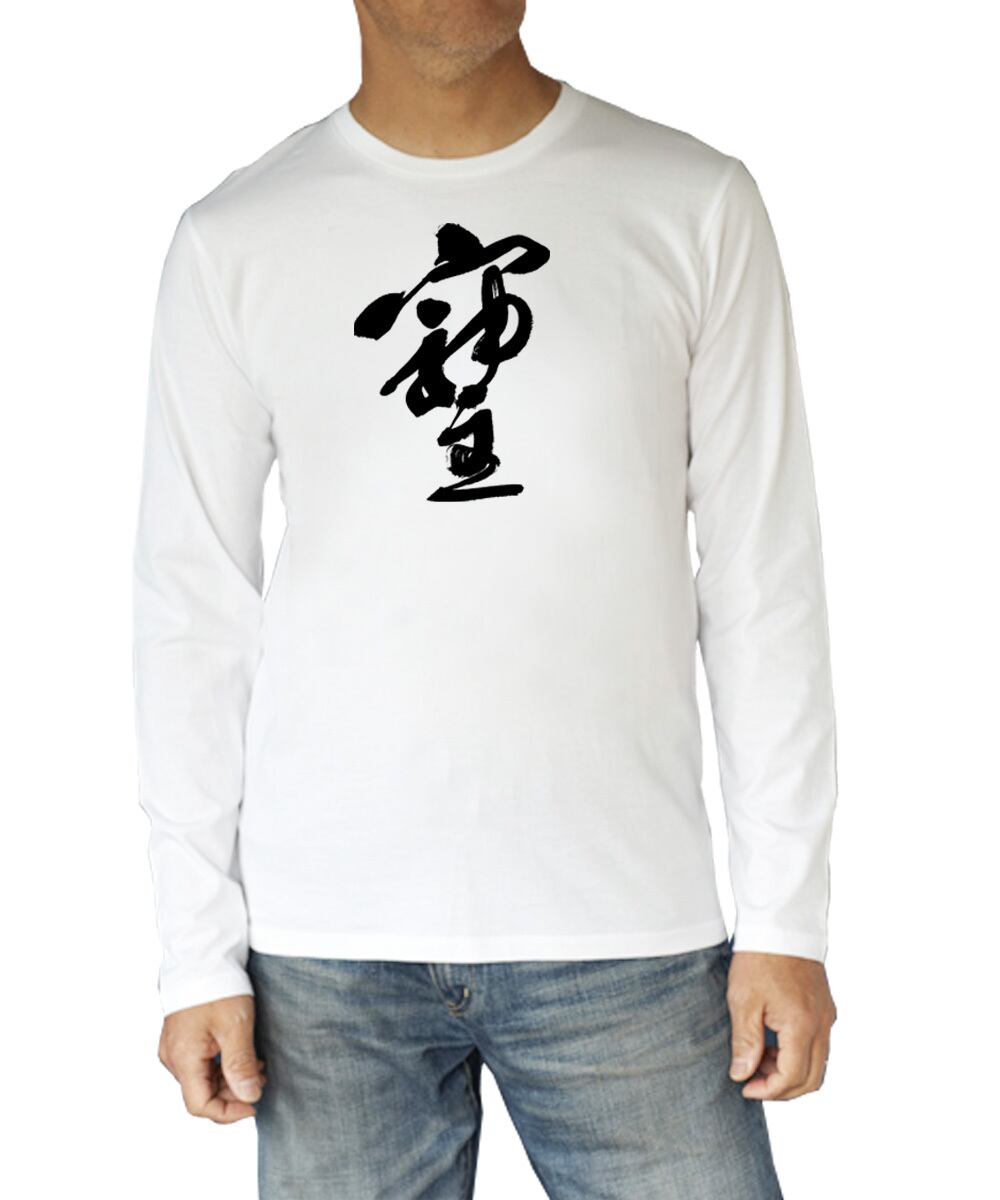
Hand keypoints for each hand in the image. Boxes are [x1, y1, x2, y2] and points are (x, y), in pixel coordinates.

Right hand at [158, 993, 265, 1122]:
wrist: (202, 954)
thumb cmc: (218, 986)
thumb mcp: (236, 1027)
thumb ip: (240, 1066)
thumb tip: (249, 1098)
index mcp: (182, 1058)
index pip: (200, 1105)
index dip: (228, 1112)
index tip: (254, 1104)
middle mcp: (173, 1057)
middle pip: (201, 1093)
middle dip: (233, 1093)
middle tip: (261, 1078)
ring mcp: (175, 1046)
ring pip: (202, 1078)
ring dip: (229, 1079)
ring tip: (257, 1065)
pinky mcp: (182, 1036)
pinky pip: (200, 1062)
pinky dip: (221, 1065)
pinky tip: (242, 1055)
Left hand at [727, 951, 835, 1100]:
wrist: (781, 923)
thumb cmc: (760, 957)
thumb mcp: (744, 1001)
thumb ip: (746, 1042)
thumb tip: (742, 1074)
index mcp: (803, 1026)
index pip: (792, 1078)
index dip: (768, 1091)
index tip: (744, 1087)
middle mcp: (822, 1025)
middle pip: (812, 1079)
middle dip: (782, 1089)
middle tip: (752, 1081)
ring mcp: (826, 1016)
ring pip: (817, 1063)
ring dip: (790, 1071)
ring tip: (758, 1059)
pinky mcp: (824, 1007)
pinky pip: (818, 1044)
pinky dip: (797, 1054)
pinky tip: (771, 1042)